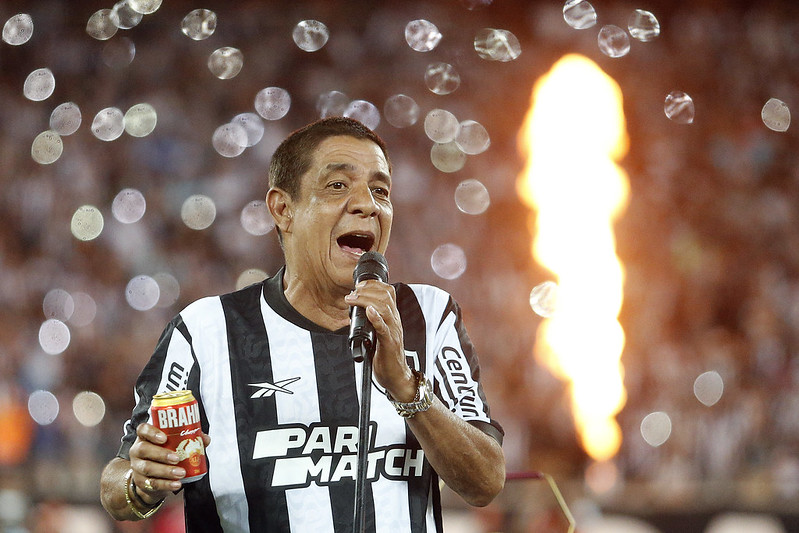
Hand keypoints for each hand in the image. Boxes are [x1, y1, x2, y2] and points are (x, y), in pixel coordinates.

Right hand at [128, 423, 210, 503]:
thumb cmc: (164, 455)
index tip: (164, 438)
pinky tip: (177, 484)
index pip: (143, 429)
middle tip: (177, 458)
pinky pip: (152, 483)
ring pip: (148, 468)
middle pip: (143, 449)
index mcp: (145, 437)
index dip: (152, 432)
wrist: (153, 478)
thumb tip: (205, 438)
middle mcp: (138, 450)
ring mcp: (137, 466)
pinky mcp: (141, 482)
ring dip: (166, 470)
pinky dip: (166, 484)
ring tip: (181, 472)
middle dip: (161, 454)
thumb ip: (189, 439)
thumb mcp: (173, 445)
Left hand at [345, 279, 415, 400]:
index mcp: (392, 318)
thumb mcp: (379, 333)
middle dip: (367, 290)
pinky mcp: (390, 344)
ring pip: (385, 308)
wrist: (396, 377)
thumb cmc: (386, 356)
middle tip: (352, 292)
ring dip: (367, 300)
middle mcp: (395, 321)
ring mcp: (393, 332)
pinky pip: (384, 328)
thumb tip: (358, 311)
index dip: (374, 284)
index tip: (359, 285)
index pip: (388, 292)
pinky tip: (369, 311)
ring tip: (353, 299)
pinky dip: (376, 318)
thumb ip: (373, 321)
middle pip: (386, 296)